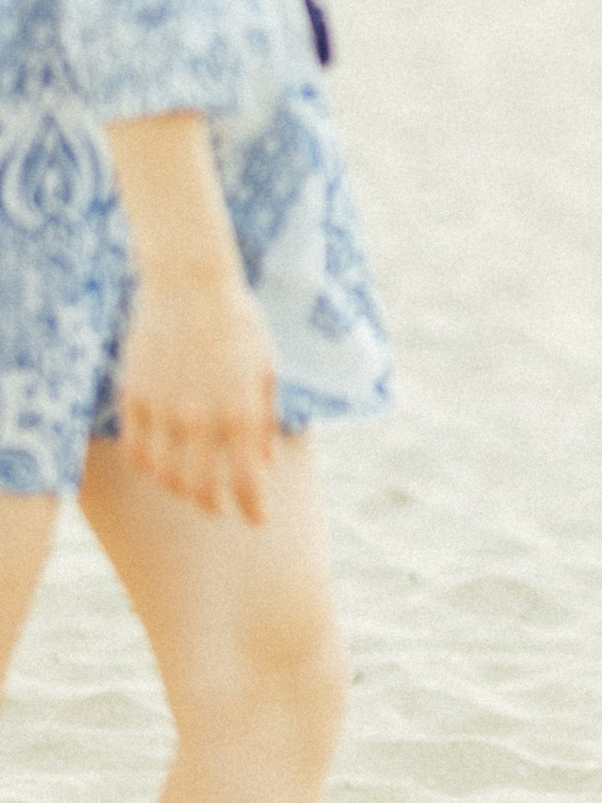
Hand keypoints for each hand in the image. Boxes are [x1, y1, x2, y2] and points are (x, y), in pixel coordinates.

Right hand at [118, 268, 279, 521]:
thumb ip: (263, 419)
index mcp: (240, 410)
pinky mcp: (134, 396)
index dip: (252, 509)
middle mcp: (200, 417)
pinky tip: (160, 462)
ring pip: (164, 475)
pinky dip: (149, 465)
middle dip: (213, 505)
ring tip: (190, 486)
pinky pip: (137, 449)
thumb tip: (262, 464)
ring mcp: (163, 409)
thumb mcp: (265, 367)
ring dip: (179, 488)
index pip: (244, 482)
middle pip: (200, 489)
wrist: (189, 282)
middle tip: (220, 506)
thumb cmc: (237, 322)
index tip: (257, 520)